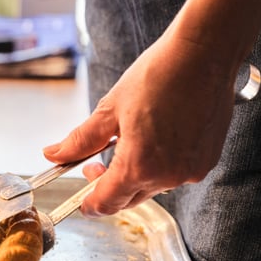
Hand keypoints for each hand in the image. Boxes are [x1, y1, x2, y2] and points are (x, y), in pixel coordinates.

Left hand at [44, 30, 238, 216]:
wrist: (203, 55)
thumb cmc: (157, 77)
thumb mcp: (109, 110)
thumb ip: (80, 141)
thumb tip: (53, 155)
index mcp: (140, 166)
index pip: (107, 203)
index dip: (89, 205)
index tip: (82, 201)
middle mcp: (168, 176)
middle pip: (129, 198)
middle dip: (108, 187)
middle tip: (94, 163)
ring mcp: (191, 170)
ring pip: (152, 187)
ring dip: (134, 175)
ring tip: (127, 142)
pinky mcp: (207, 160)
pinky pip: (174, 174)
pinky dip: (159, 166)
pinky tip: (152, 140)